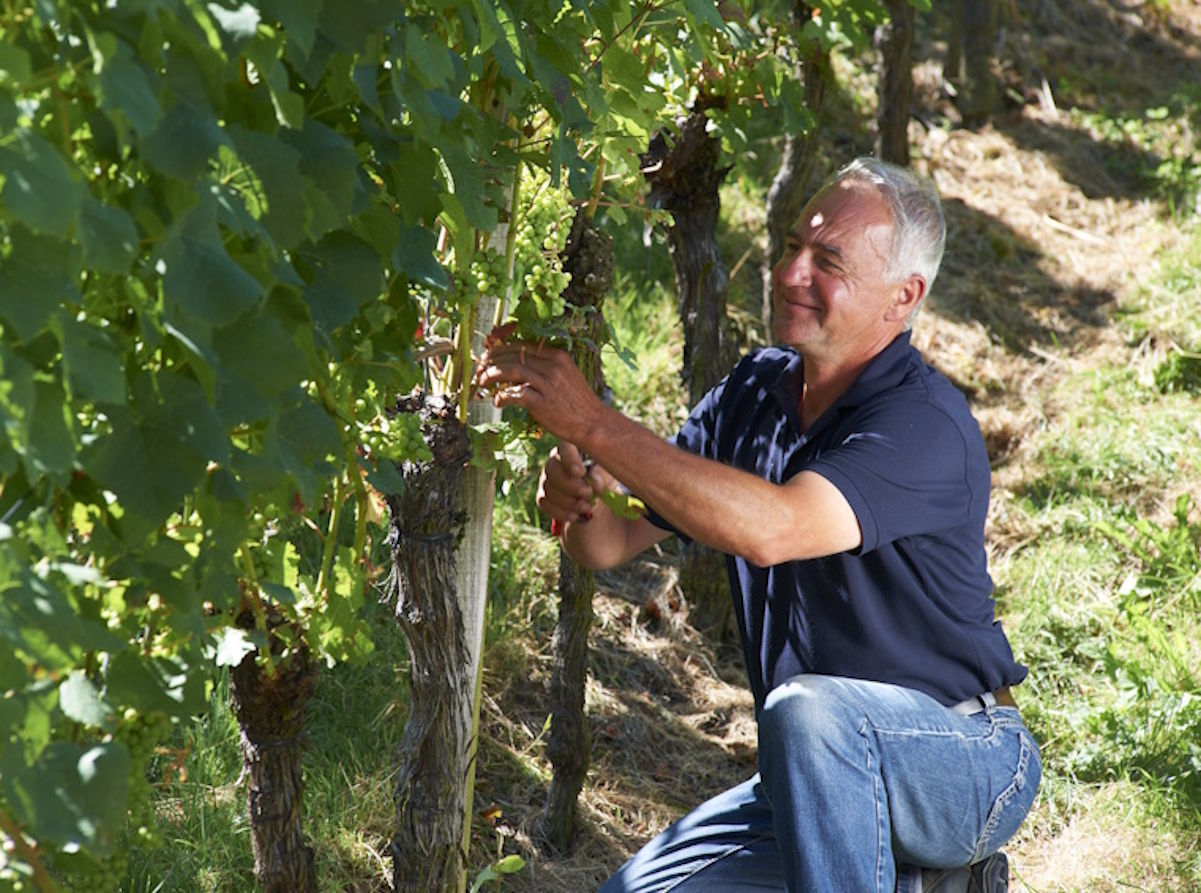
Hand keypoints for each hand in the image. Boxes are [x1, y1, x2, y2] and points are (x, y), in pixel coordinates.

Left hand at [475, 338, 606, 443]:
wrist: (593, 423)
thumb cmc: (577, 402)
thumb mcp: (565, 375)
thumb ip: (544, 367)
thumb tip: (515, 366)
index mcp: (557, 355)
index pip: (521, 345)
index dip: (501, 349)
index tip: (489, 356)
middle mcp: (553, 366)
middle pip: (513, 355)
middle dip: (492, 361)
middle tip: (480, 370)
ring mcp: (548, 384)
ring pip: (511, 370)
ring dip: (492, 375)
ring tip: (482, 382)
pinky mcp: (543, 403)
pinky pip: (515, 394)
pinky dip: (502, 396)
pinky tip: (498, 401)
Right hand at [537, 443, 600, 526]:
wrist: (600, 501)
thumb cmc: (607, 481)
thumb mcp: (611, 476)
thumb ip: (602, 474)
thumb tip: (593, 479)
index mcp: (574, 448)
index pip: (565, 446)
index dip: (569, 458)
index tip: (581, 473)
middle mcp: (556, 460)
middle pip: (552, 468)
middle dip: (570, 485)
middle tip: (588, 494)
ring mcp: (547, 478)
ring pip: (548, 487)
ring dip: (568, 501)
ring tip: (587, 507)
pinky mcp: (543, 496)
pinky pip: (544, 503)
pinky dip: (560, 512)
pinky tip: (576, 516)